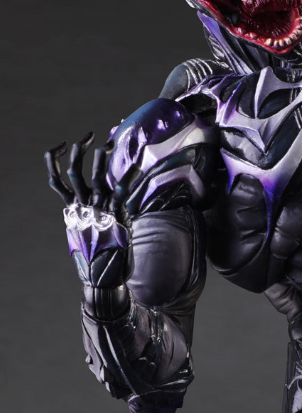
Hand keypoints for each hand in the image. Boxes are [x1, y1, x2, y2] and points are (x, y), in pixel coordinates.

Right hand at [45, 133, 140, 288]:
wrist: (103, 277)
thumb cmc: (98, 257)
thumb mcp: (86, 234)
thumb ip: (86, 217)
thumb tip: (86, 209)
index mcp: (72, 209)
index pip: (57, 179)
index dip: (53, 160)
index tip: (61, 144)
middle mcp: (82, 206)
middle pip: (76, 171)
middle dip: (82, 151)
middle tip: (92, 135)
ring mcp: (97, 210)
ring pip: (96, 176)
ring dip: (103, 158)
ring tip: (111, 143)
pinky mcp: (115, 216)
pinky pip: (121, 192)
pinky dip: (129, 178)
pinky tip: (138, 167)